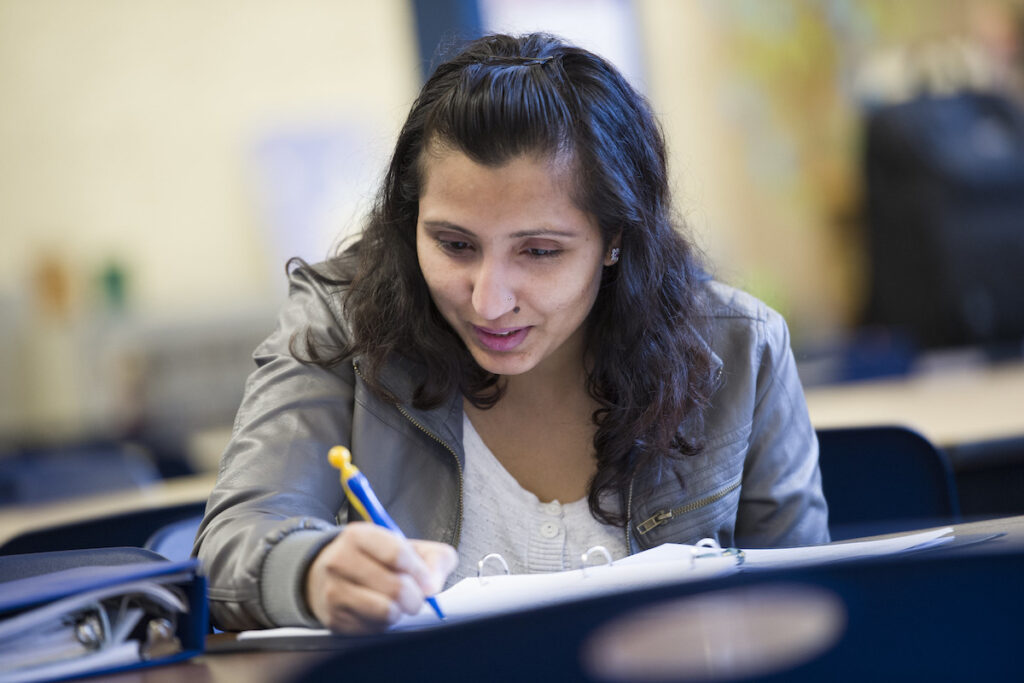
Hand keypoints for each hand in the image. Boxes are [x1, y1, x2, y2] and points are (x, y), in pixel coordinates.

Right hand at [305, 522, 457, 632]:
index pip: (397, 554)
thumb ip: (433, 558)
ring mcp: (333, 591)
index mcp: (359, 536)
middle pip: (395, 587)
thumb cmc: (378, 559)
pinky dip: (383, 624)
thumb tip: (432, 586)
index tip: (428, 583)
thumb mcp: (407, 546)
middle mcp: (340, 561)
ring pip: (385, 611)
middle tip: (416, 598)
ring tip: (398, 604)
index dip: (420, 573)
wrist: (332, 574)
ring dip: (400, 611)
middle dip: (415, 597)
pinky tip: (379, 612)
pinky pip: (373, 629)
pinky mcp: (334, 618)